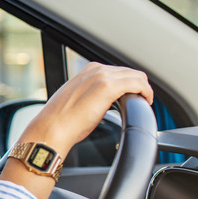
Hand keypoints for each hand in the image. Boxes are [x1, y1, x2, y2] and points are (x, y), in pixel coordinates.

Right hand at [0, 62, 152, 198]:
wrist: (52, 128)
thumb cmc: (61, 121)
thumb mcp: (77, 100)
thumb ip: (90, 95)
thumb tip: (100, 104)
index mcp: (87, 71)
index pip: (118, 71)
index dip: (129, 84)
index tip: (132, 96)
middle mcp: (95, 70)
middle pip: (130, 72)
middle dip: (138, 86)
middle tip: (140, 102)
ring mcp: (102, 77)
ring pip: (137, 76)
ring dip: (143, 89)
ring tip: (143, 103)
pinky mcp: (108, 87)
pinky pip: (138, 84)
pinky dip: (146, 92)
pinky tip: (146, 102)